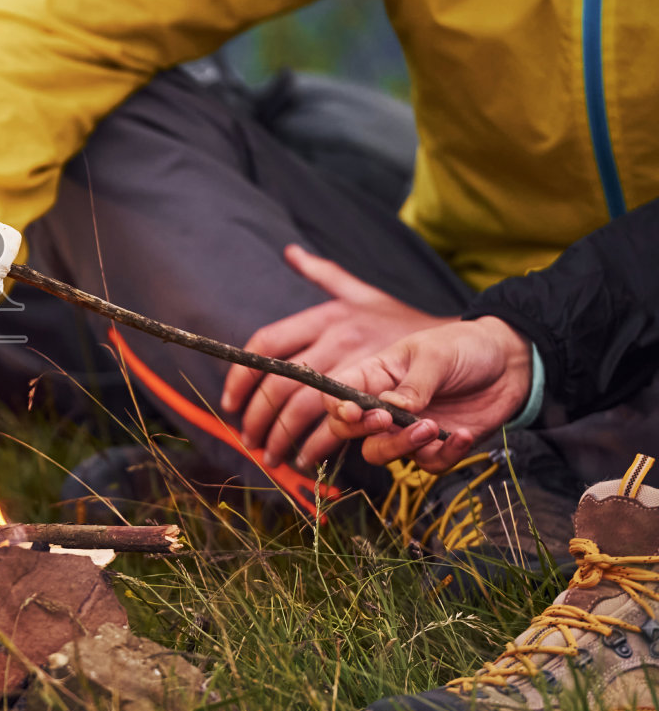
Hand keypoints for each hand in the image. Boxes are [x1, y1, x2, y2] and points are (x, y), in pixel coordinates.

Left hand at [220, 245, 452, 470]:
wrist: (480, 345)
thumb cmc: (412, 324)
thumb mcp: (366, 295)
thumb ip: (326, 276)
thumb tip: (291, 253)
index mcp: (329, 318)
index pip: (267, 344)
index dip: (242, 377)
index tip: (231, 404)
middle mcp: (342, 340)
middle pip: (282, 384)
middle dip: (260, 418)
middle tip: (250, 440)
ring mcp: (363, 369)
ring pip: (307, 408)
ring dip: (285, 437)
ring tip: (274, 455)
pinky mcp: (387, 398)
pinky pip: (343, 426)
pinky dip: (320, 446)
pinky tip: (309, 458)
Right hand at [321, 316, 532, 469]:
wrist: (510, 363)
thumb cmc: (465, 347)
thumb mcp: (436, 355)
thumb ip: (413, 384)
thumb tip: (390, 408)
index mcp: (374, 376)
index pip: (337, 395)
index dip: (336, 407)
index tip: (354, 411)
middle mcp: (383, 406)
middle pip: (349, 431)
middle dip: (363, 431)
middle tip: (387, 420)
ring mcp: (407, 429)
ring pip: (382, 454)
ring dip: (402, 446)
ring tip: (433, 427)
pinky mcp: (436, 446)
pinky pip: (429, 464)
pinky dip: (446, 455)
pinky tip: (464, 435)